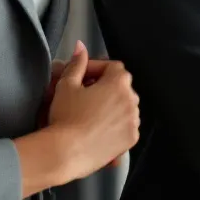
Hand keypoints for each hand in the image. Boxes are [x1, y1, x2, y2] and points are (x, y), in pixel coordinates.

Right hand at [48, 45, 139, 178]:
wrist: (67, 152)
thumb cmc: (66, 116)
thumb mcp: (67, 85)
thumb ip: (77, 63)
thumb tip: (80, 47)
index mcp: (119, 82)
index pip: (112, 67)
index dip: (95, 69)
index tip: (81, 78)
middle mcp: (132, 99)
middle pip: (119, 87)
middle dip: (103, 88)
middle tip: (83, 96)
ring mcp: (134, 120)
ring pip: (124, 107)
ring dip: (111, 107)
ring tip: (90, 114)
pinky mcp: (131, 139)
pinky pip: (126, 126)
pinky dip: (116, 126)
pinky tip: (98, 130)